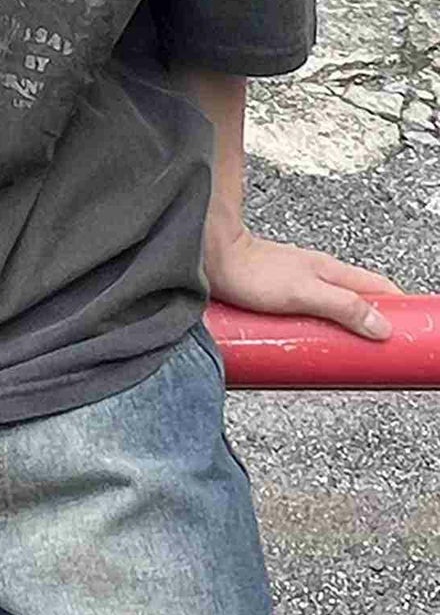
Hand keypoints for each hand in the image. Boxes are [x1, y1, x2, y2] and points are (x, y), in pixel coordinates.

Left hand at [205, 223, 406, 339]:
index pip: (380, 288)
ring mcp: (298, 283)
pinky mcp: (278, 295)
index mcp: (332, 271)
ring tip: (340, 355)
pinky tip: (305, 344)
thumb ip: (342, 307)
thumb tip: (381, 326)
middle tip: (371, 354)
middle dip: (370, 325)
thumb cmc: (249, 272)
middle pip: (358, 301)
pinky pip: (306, 314)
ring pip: (331, 308)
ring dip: (341, 330)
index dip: (398, 308)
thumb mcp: (303, 294)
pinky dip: (313, 329)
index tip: (405, 332)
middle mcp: (319, 275)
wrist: (210, 258)